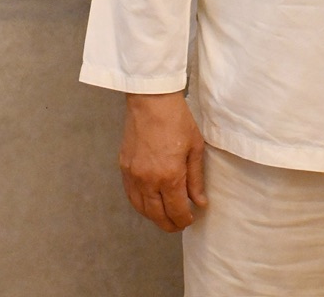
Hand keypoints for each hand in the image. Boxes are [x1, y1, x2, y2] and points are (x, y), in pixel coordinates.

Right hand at [119, 91, 207, 231]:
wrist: (151, 98)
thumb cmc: (176, 118)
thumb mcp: (195, 147)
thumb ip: (196, 179)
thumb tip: (199, 202)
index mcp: (169, 176)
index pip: (176, 211)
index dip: (185, 220)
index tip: (191, 218)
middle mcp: (148, 180)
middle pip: (157, 215)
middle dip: (170, 224)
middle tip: (180, 222)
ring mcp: (133, 174)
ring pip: (142, 209)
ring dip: (154, 216)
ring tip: (166, 215)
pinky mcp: (124, 167)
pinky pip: (131, 195)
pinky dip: (141, 204)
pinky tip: (150, 202)